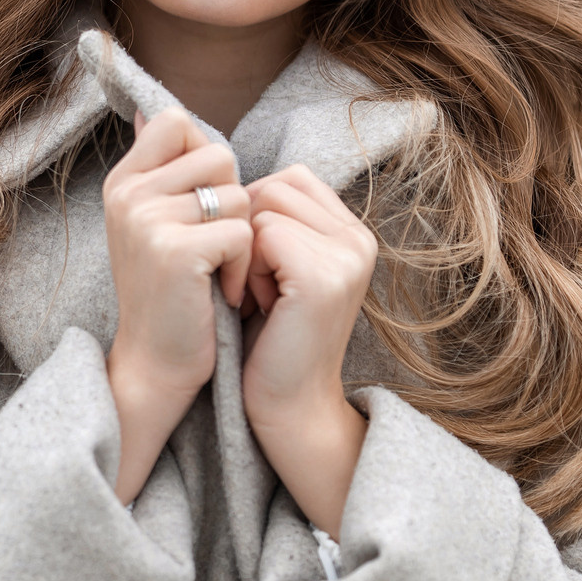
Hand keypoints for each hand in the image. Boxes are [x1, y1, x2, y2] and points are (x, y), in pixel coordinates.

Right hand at [102, 109, 251, 503]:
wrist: (156, 366)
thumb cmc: (171, 295)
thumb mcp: (153, 223)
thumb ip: (159, 168)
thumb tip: (147, 111)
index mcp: (123, 181)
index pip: (177, 121)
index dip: (206, 156)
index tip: (201, 205)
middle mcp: (127, 193)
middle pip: (217, 153)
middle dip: (233, 200)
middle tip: (215, 247)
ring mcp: (146, 219)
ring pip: (236, 193)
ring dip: (244, 237)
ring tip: (219, 272)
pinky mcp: (174, 250)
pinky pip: (240, 232)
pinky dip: (244, 266)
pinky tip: (222, 293)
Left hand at [238, 165, 376, 536]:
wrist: (288, 406)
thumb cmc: (269, 339)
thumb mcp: (275, 269)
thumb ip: (271, 221)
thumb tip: (222, 174)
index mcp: (351, 233)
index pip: (291, 178)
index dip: (256, 212)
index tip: (256, 265)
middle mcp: (358, 239)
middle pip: (276, 184)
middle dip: (249, 230)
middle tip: (256, 284)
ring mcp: (346, 256)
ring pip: (266, 206)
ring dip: (247, 250)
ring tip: (260, 295)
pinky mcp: (323, 276)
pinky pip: (264, 234)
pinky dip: (248, 267)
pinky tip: (259, 304)